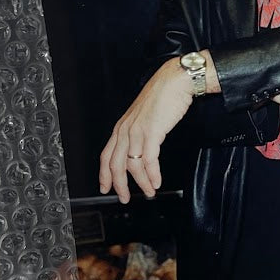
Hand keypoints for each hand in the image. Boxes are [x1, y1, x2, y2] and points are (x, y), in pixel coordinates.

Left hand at [99, 61, 192, 202]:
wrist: (175, 81)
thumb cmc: (163, 96)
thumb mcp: (144, 117)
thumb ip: (139, 132)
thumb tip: (141, 151)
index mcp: (122, 126)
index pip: (106, 155)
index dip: (104, 175)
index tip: (106, 188)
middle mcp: (126, 129)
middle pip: (115, 164)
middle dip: (119, 185)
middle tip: (125, 198)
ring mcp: (137, 130)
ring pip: (132, 165)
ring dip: (141, 182)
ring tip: (148, 191)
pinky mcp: (152, 131)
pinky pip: (148, 159)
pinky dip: (152, 174)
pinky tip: (156, 181)